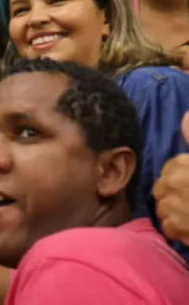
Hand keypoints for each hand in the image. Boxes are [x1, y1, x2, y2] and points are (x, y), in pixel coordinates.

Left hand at [153, 112, 188, 244]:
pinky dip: (180, 231)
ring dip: (176, 213)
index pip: (170, 167)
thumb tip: (186, 116)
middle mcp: (176, 181)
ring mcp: (175, 205)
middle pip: (161, 188)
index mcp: (185, 163)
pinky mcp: (178, 228)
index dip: (181, 176)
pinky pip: (169, 228)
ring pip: (163, 208)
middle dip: (174, 195)